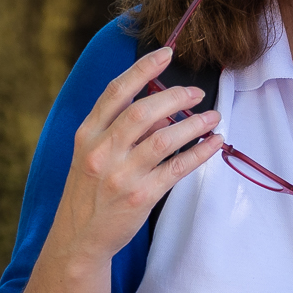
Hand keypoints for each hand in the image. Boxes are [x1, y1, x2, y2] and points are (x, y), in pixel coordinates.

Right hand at [52, 46, 219, 260]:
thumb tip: (158, 109)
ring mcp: (121, 176)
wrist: (78, 239)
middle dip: (175, 97)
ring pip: (164, 139)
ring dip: (194, 124)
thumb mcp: (90, 155)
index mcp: (87, 134)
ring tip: (213, 117)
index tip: (166, 54)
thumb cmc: (87, 192)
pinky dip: (199, 153)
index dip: (143, 69)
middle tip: (196, 93)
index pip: (116, 92)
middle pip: (143, 112)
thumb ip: (117, 129)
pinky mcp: (140, 197)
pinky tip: (214, 143)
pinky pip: (177, 169)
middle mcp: (102, 152)